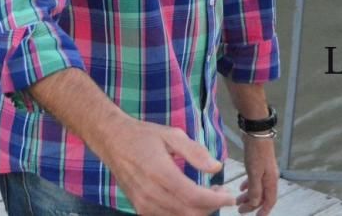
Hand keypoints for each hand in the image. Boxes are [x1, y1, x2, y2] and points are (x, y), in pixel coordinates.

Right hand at [101, 117, 234, 215]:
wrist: (112, 140)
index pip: (194, 196)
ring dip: (198, 212)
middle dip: (210, 207)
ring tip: (208, 196)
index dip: (216, 200)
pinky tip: (190, 201)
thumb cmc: (143, 135)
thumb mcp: (172, 134)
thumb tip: (216, 168)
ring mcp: (143, 204)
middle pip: (189, 212)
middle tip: (221, 193)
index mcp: (160, 172)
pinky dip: (183, 214)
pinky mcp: (139, 208)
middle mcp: (151, 193)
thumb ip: (195, 152)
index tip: (230, 196)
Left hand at [236, 136, 277, 214]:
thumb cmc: (256, 152)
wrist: (256, 132)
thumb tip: (254, 204)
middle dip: (252, 204)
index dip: (264, 210)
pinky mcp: (258, 163)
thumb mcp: (254, 173)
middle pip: (262, 196)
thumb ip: (255, 189)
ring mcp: (264, 170)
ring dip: (248, 195)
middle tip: (239, 210)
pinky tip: (241, 187)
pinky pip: (254, 179)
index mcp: (271, 181)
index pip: (270, 201)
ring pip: (257, 187)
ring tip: (237, 200)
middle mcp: (270, 177)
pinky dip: (248, 185)